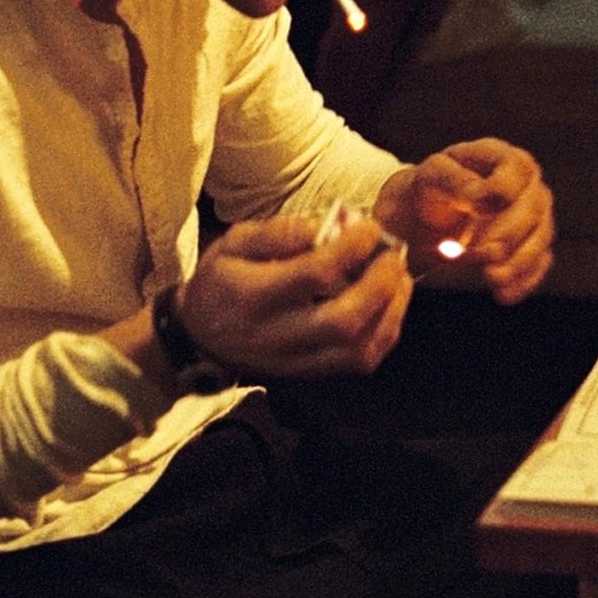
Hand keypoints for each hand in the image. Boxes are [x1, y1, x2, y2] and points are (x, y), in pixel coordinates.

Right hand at [177, 209, 411, 378]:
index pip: (313, 275)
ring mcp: (296, 361)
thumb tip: (325, 224)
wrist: (199, 336)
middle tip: (393, 255)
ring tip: (398, 277)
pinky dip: (385, 332)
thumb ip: (279, 233)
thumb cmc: (222, 281)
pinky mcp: (311, 373)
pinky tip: (389, 304)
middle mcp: (277, 335)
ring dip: (390, 311)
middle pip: (343, 321)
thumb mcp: (234, 243)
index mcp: (254, 295)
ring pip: (358, 350)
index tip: (370, 227)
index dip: (351, 248)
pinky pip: (359, 362)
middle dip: (380, 284)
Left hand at [376, 139, 554, 303]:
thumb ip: (455, 181)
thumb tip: (484, 198)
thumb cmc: (426, 190)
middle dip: (509, 233)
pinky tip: (503, 294)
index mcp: (499, 157)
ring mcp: (532, 215)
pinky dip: (523, 280)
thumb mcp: (430, 177)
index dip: (503, 188)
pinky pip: (538, 263)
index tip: (476, 207)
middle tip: (481, 253)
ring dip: (519, 260)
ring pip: (542, 236)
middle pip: (534, 206)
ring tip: (491, 277)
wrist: (420, 220)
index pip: (518, 167)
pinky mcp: (530, 245)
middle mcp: (524, 184)